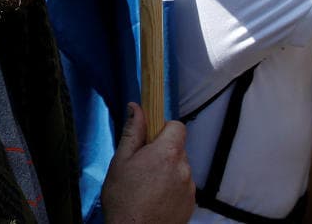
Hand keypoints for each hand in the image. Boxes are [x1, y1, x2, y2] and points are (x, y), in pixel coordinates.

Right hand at [101, 103, 194, 223]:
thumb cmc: (124, 199)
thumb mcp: (120, 161)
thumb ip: (132, 132)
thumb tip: (136, 107)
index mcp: (167, 153)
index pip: (177, 126)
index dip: (163, 129)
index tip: (150, 139)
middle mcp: (184, 168)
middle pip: (177, 148)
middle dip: (162, 152)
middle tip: (142, 166)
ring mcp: (190, 187)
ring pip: (180, 168)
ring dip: (168, 171)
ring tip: (147, 186)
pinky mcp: (191, 204)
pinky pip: (183, 186)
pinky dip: (172, 188)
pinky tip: (155, 198)